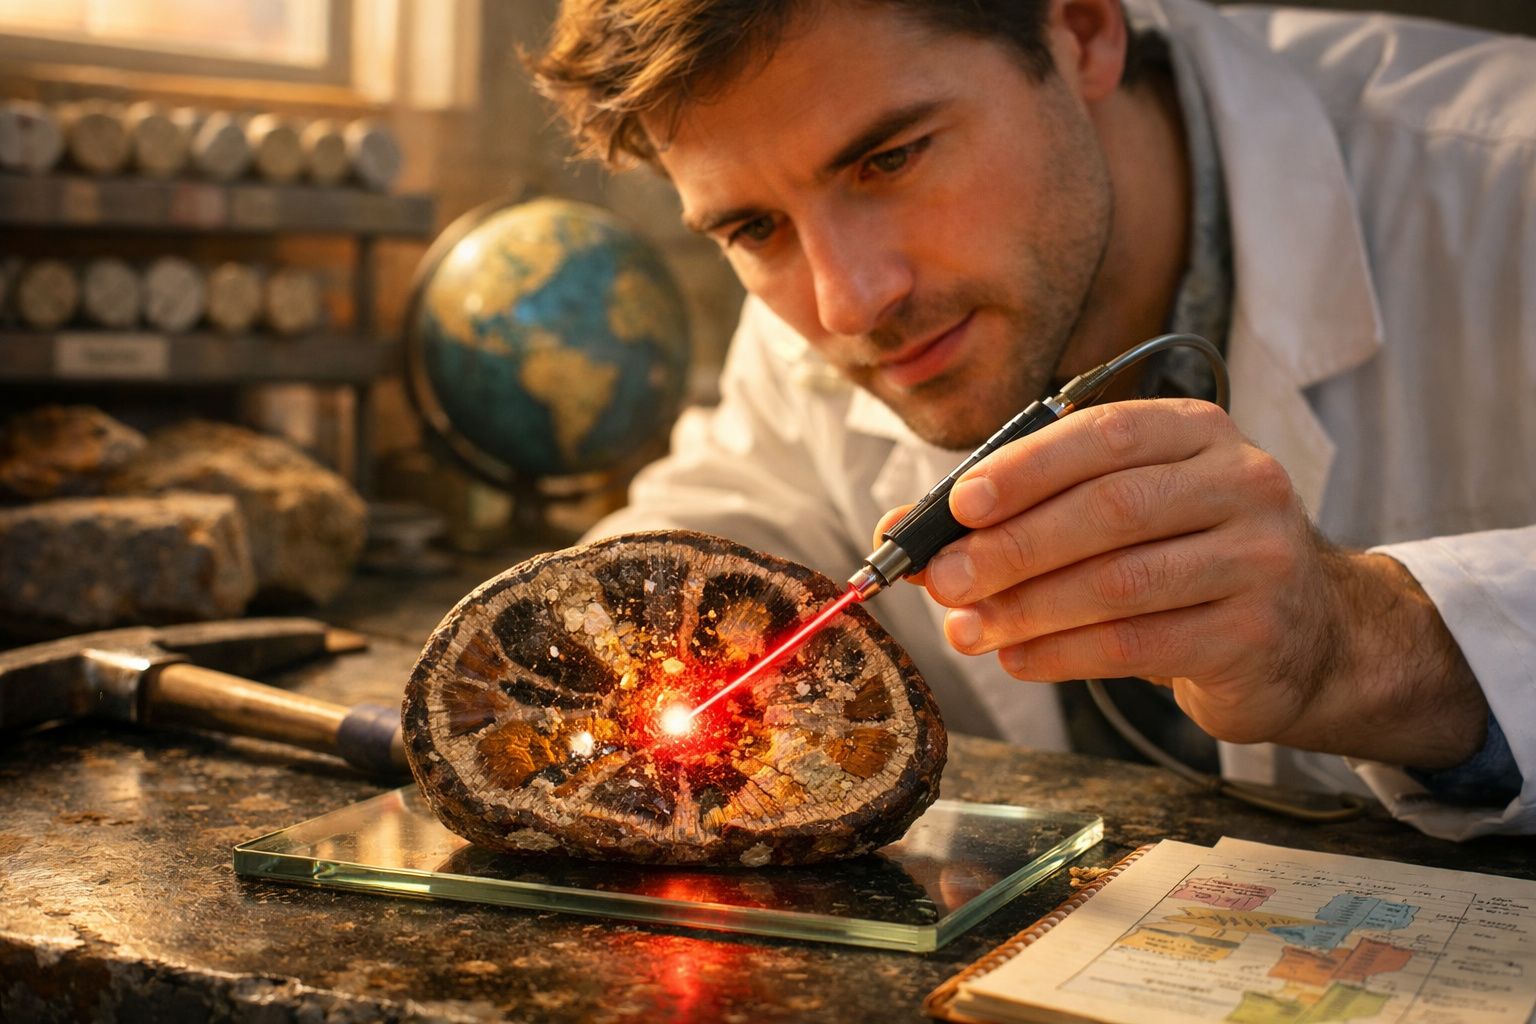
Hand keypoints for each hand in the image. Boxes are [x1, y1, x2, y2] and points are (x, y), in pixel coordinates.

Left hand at [877, 398, 1486, 768]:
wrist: (1309, 637)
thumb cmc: (1187, 560)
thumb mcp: (1121, 514)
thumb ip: (1024, 512)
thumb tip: (904, 530)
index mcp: (1198, 432)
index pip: (1103, 436)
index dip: (1026, 468)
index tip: (957, 505)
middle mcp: (1240, 482)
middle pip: (1108, 509)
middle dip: (1011, 547)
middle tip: (942, 580)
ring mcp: (1258, 558)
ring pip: (1120, 581)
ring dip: (1027, 609)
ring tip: (966, 629)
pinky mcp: (1255, 633)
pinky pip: (1139, 643)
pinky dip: (1064, 653)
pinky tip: (1017, 658)